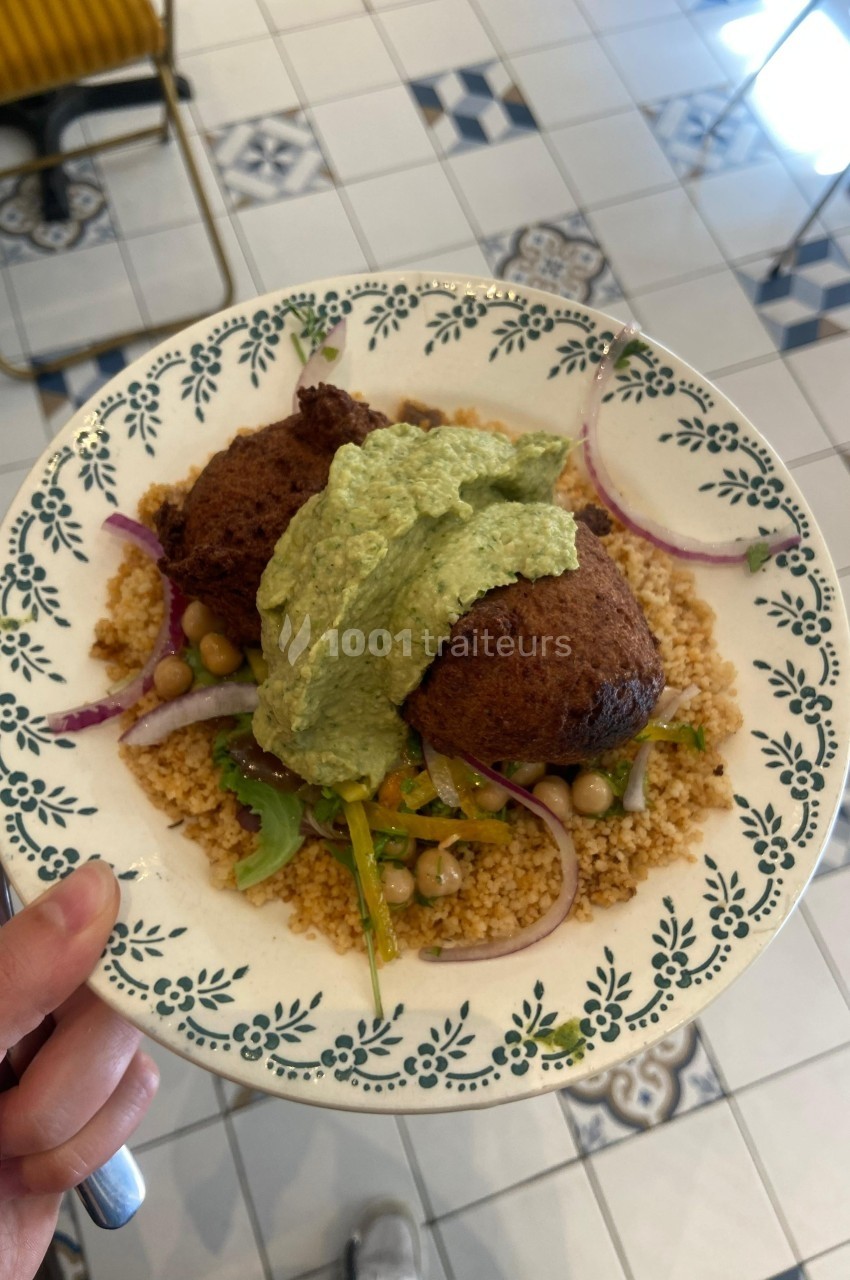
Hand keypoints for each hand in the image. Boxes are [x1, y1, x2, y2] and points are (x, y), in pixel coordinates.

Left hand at [0, 862, 158, 1279]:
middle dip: (70, 1063)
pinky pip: (137, 1092)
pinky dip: (91, 1145)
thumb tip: (98, 884)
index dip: (98, 904)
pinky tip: (34, 1172)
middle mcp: (20, 996)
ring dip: (74, 1116)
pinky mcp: (86, 1110)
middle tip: (3, 1105)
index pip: (56, 898)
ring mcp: (52, 1051)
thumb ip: (13, 975)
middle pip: (111, 980)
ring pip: (132, 1040)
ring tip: (4, 1150)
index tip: (120, 934)